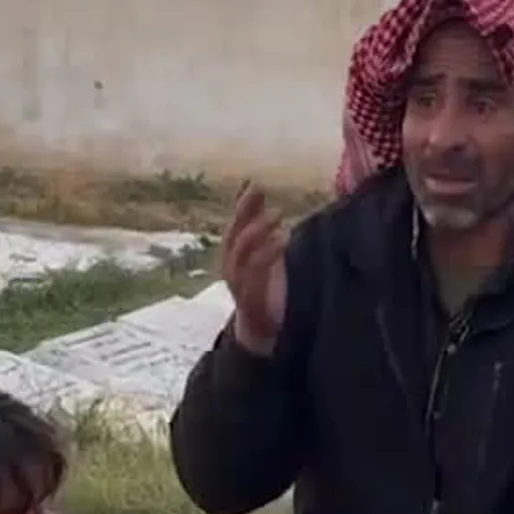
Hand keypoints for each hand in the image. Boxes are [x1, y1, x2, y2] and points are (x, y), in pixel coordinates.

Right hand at [223, 183, 286, 357]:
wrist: (259, 330)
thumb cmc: (261, 285)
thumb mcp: (260, 250)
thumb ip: (255, 222)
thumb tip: (253, 186)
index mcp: (232, 254)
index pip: (234, 225)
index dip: (243, 205)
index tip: (255, 184)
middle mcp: (230, 266)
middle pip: (233, 235)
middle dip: (246, 213)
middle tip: (264, 195)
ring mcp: (238, 283)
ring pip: (241, 252)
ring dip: (258, 231)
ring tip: (278, 216)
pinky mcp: (249, 298)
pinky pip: (255, 273)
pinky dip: (267, 253)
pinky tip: (282, 239)